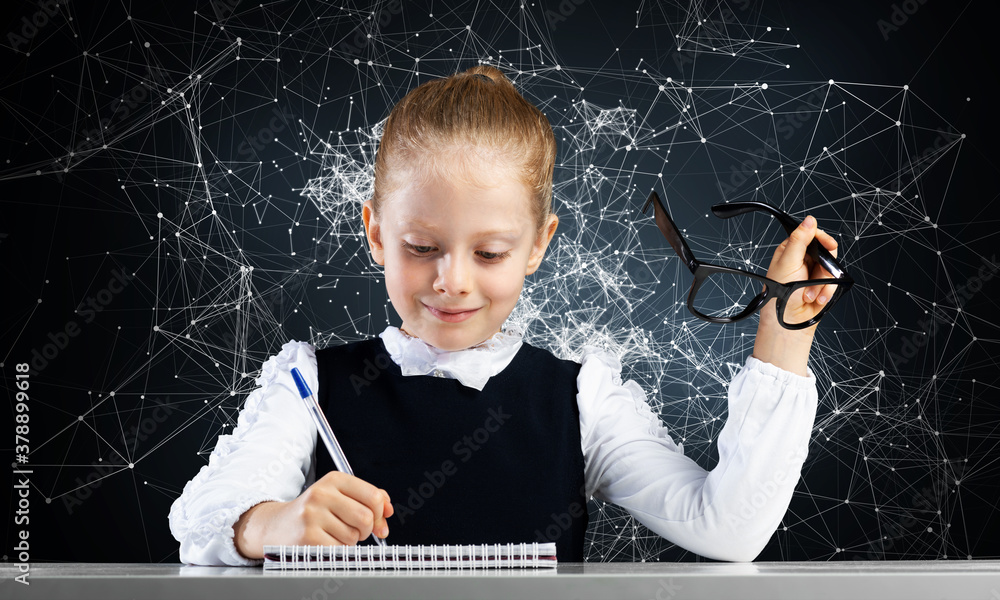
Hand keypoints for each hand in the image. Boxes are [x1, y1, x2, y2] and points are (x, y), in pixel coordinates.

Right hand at [233, 471, 392, 558]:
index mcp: (334, 479)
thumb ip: (367, 497)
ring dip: (350, 540)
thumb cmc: (313, 511)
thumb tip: (389, 510)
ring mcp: (313, 515)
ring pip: (353, 536)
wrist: (276, 525)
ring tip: (334, 533)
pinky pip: (340, 549)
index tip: (379, 519)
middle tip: (357, 530)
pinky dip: (338, 550)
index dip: (381, 512)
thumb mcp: (338, 495)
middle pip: (366, 517)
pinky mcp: (307, 537)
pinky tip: (326, 542)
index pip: (373, 496)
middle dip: (367, 529)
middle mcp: (322, 494)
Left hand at [753, 215, 838, 375]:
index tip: (827, 244)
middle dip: (822, 267)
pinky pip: (835, 284)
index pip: (810, 234)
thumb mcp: (788, 263)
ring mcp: (814, 275)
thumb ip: (799, 240)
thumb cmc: (780, 295)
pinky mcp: (823, 287)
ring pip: (832, 268)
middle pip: (826, 251)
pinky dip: (827, 293)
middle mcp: (803, 261)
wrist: (787, 323)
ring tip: (808, 293)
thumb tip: (809, 219)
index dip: (821, 238)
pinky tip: (815, 299)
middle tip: (814, 275)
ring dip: (822, 284)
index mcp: (791, 251)